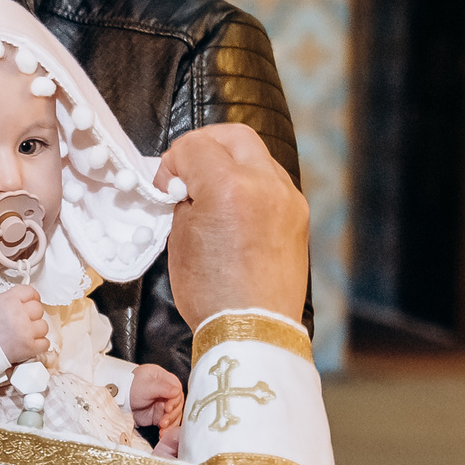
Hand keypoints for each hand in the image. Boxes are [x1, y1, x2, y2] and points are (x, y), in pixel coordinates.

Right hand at [0, 285, 49, 364]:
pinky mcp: (28, 348)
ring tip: (24, 334)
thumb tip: (20, 300)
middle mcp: (19, 314)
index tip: (30, 302)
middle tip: (22, 321)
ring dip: (35, 330)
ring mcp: (25, 331)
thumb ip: (8, 299)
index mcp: (9, 300)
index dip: (31, 297)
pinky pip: (45, 343)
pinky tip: (28, 343)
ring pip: (43, 326)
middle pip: (38, 309)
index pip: (30, 292)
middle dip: (31, 315)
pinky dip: (38, 345)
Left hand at [130, 362, 182, 431]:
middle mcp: (165, 391)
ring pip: (174, 415)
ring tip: (163, 429)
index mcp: (164, 379)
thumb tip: (177, 391)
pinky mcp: (158, 415)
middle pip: (177, 404)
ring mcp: (162, 404)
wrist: (117, 401)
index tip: (168, 408)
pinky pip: (168, 423)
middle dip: (172, 414)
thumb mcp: (146, 386)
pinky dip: (167, 429)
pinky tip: (163, 434)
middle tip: (164, 421)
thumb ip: (163, 388)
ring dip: (170, 423)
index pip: (177, 390)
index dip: (175, 401)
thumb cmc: (129, 387)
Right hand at [154, 124, 308, 328]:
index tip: (166, 185)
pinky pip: (272, 181)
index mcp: (229, 188)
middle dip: (206, 145)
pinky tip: (235, 206)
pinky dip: (250, 183)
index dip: (173, 163)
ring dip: (231, 161)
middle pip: (233, 136)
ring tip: (212, 189)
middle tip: (188, 169)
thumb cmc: (211, 292)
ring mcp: (288, 198)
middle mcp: (265, 184)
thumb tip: (188, 186)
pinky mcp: (298, 214)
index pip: (195, 147)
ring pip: (257, 155)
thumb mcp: (180, 240)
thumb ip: (185, 201)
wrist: (253, 328)